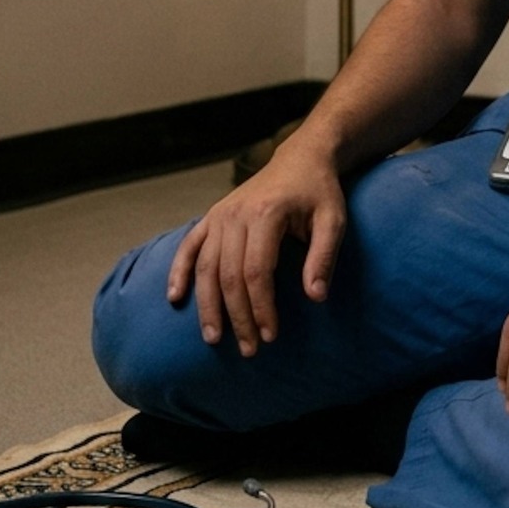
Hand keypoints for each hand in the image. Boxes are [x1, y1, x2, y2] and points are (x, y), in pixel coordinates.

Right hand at [166, 133, 345, 356]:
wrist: (302, 158)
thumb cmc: (319, 192)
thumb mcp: (333, 220)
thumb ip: (324, 257)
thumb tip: (316, 297)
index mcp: (266, 214)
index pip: (257, 272)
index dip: (261, 307)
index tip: (270, 336)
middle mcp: (236, 215)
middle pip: (228, 275)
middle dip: (237, 316)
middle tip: (248, 349)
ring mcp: (220, 215)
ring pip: (205, 266)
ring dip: (207, 305)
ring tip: (214, 338)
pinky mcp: (211, 216)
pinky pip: (189, 246)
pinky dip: (179, 271)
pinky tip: (175, 298)